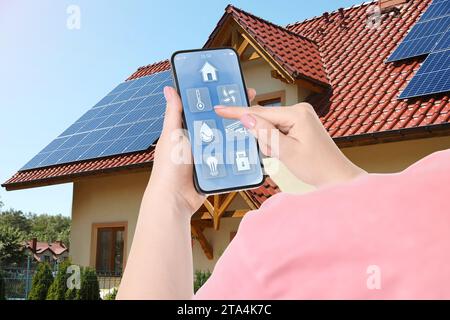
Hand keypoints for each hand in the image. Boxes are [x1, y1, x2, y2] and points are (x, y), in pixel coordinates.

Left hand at [148, 87, 256, 215]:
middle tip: (249, 103)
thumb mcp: (172, 135)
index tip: (231, 87)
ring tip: (254, 122)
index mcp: (186, 129)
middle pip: (219, 122)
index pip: (204, 108)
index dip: (217, 97)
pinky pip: (230, 157)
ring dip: (238, 133)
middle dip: (233, 114)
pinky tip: (250, 145)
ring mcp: (208, 154)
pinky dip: (239, 152)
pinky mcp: (216, 168)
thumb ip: (173, 113)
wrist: (176, 199)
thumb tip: (169, 89)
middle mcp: (198, 140)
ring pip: (227, 139)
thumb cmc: (168, 167)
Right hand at [214, 102, 366, 186]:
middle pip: (265, 119)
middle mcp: (299, 110)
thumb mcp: (286, 152)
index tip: (220, 109)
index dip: (237, 112)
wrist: (336, 176)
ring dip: (269, 143)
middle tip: (273, 152)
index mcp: (297, 113)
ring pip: (270, 126)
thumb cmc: (317, 167)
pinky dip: (275, 142)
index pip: (260, 112)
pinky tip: (284, 152)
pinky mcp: (300, 124)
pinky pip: (278, 130)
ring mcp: (301, 117)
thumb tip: (246, 117)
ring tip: (284, 156)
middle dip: (262, 137)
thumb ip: (265, 134)